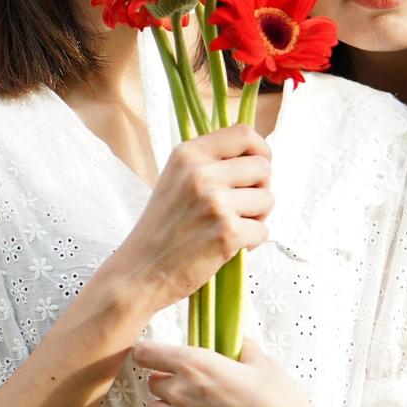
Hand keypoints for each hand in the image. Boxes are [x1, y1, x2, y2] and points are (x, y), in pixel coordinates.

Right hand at [113, 124, 273, 308]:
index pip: (244, 134)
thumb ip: (209, 163)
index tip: (258, 167)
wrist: (139, 272)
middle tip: (242, 208)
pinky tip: (228, 247)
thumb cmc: (162, 229)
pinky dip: (252, 242)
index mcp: (188, 154)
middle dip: (260, 189)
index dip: (261, 149)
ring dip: (257, 217)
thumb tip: (258, 156)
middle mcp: (201, 173)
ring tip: (230, 228)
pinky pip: (263, 230)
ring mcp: (214, 202)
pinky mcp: (226, 232)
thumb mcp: (176, 179)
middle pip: (263, 167)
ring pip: (267, 199)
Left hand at [134, 338, 335, 406]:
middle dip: (165, 379)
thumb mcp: (261, 361)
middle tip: (187, 380)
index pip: (148, 354)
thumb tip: (234, 339)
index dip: (149, 352)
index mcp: (197, 365)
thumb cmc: (279, 402)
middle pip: (152, 383)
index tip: (152, 353)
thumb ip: (239, 346)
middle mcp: (183, 394)